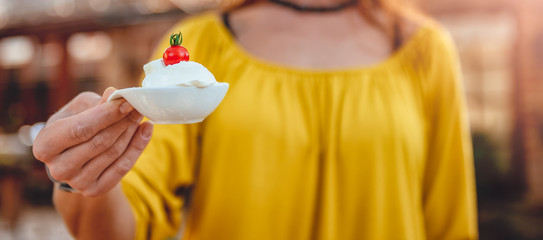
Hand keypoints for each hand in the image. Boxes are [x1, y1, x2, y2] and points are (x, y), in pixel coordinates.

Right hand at [33, 88, 152, 196]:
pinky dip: (138, 146)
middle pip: (100, 142)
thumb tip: (114, 94)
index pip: (80, 129)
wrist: (75, 157)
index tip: (127, 102)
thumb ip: (96, 103)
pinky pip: (123, 167)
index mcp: (45, 146)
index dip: (106, 115)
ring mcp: (77, 183)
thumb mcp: (79, 109)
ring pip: (114, 153)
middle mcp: (58, 168)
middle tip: (140, 106)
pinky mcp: (95, 190)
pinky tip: (147, 129)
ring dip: (132, 131)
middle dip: (123, 121)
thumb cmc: (75, 125)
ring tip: (141, 114)